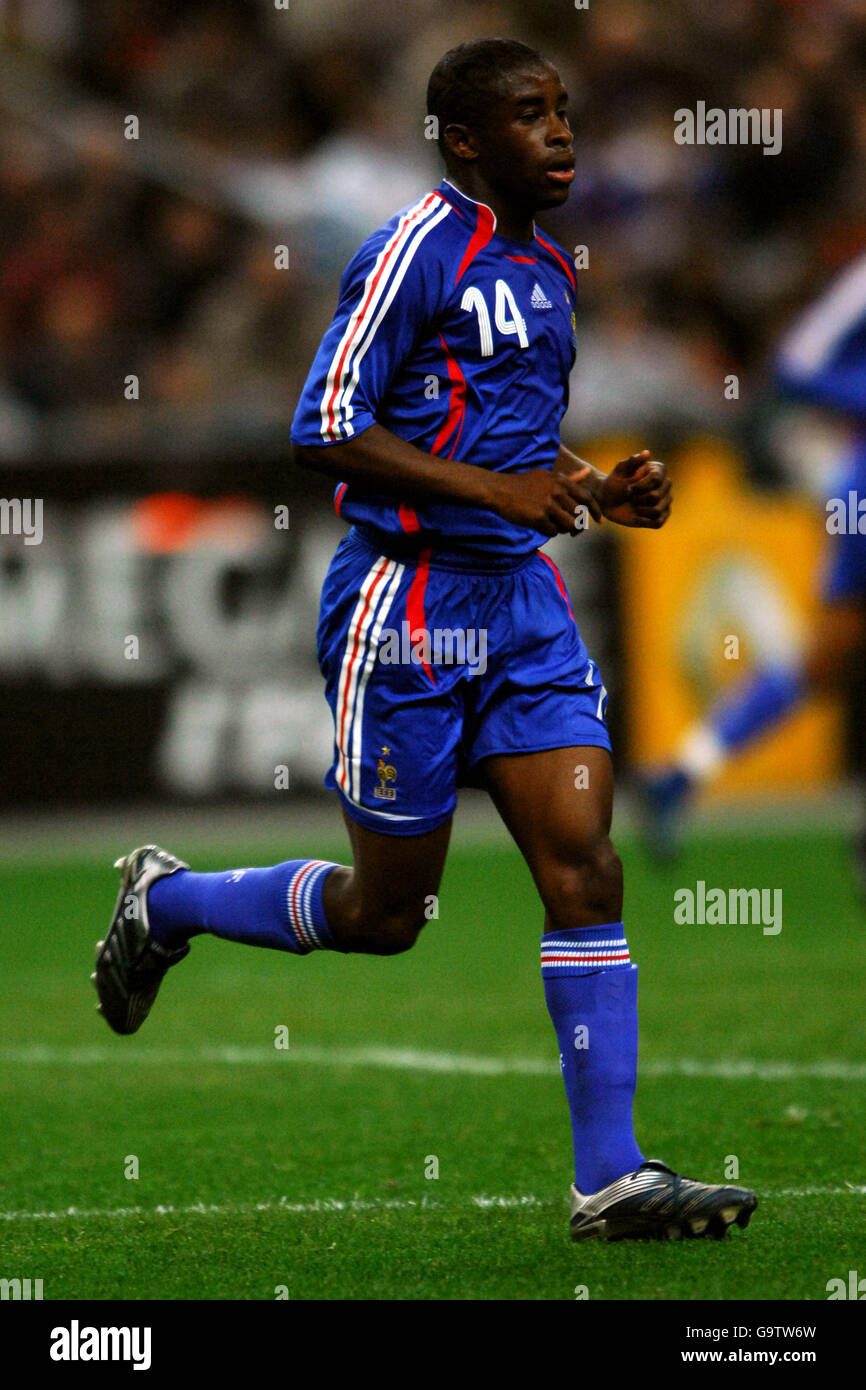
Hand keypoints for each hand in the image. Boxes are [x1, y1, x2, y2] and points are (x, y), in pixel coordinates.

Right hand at [488, 466, 602, 537]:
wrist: (500, 490)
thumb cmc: (524, 484)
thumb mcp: (547, 476)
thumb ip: (569, 478)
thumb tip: (588, 471)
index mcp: (561, 482)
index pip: (587, 498)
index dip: (596, 510)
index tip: (600, 520)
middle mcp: (556, 492)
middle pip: (579, 515)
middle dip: (578, 525)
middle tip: (573, 530)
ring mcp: (547, 505)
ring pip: (568, 526)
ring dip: (564, 530)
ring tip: (555, 526)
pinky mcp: (538, 518)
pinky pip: (553, 532)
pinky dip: (550, 532)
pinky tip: (542, 526)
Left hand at [597, 449, 671, 527]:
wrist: (608, 500)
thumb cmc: (615, 482)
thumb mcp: (620, 470)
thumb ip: (632, 461)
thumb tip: (646, 453)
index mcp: (658, 470)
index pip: (656, 479)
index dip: (640, 486)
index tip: (628, 488)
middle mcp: (665, 486)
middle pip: (656, 496)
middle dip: (637, 498)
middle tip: (629, 497)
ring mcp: (664, 502)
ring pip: (657, 510)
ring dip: (640, 510)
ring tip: (632, 506)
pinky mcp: (660, 517)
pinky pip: (658, 523)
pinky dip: (644, 521)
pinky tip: (635, 516)